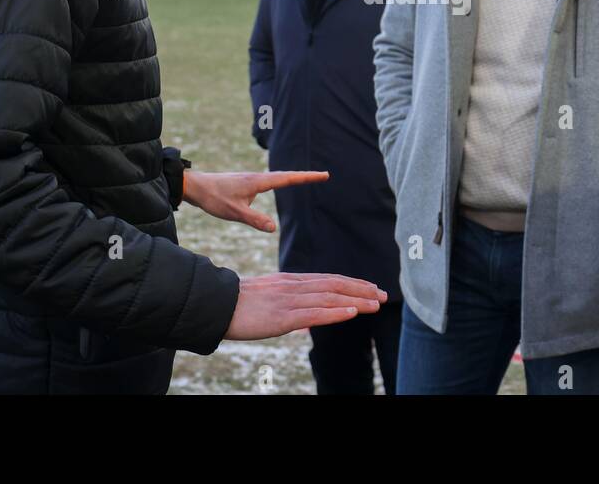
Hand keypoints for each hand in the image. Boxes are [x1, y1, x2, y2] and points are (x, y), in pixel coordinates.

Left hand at [181, 169, 327, 231]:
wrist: (195, 186)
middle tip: (323, 175)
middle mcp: (257, 177)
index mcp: (258, 182)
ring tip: (308, 179)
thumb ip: (254, 219)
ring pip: (277, 177)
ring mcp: (251, 179)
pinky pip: (269, 181)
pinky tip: (279, 184)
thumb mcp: (234, 212)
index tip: (323, 175)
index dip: (306, 177)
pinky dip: (280, 181)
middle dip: (305, 176)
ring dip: (293, 177)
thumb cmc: (214, 198)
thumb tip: (274, 228)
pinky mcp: (245, 182)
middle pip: (286, 175)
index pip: (288, 179)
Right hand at [224, 273, 387, 339]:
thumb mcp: (269, 299)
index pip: (328, 280)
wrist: (215, 305)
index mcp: (290, 281)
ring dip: (356, 299)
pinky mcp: (282, 316)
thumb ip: (290, 303)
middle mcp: (294, 287)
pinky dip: (335, 311)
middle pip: (334, 285)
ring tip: (376, 302)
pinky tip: (351, 312)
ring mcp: (289, 300)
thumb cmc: (238, 304)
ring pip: (330, 297)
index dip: (352, 283)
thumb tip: (308, 317)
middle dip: (361, 289)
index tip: (371, 287)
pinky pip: (314, 313)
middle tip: (383, 294)